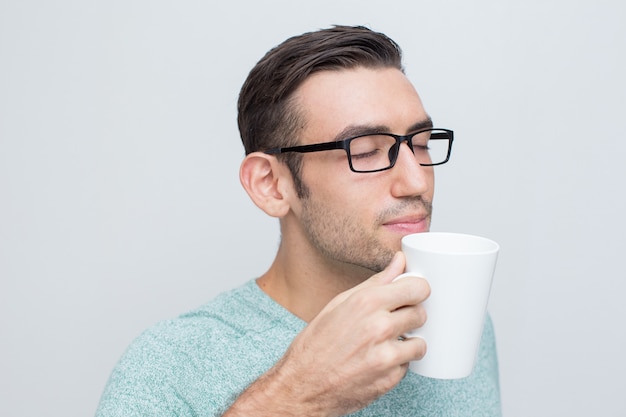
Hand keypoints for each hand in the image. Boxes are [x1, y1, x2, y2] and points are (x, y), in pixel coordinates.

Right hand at [225, 252, 429, 416]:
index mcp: (366, 302)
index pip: (417, 288)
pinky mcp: (390, 379)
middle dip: (410, 316)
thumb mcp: (339, 304)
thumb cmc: (315, 344)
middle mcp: (379, 327)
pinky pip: (407, 366)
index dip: (416, 291)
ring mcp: (386, 356)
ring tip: (386, 344)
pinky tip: (377, 362)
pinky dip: (396, 364)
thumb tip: (399, 261)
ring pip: (420, 343)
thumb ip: (375, 282)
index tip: (410, 295)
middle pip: (421, 313)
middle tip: (393, 322)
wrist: (301, 386)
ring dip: (408, 343)